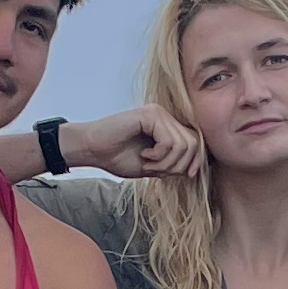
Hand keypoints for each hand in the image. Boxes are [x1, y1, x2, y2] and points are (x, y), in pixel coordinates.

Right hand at [74, 106, 202, 183]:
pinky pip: (169, 141)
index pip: (196, 141)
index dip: (196, 160)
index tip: (187, 175)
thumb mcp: (152, 166)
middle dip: (178, 165)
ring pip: (183, 144)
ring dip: (166, 163)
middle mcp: (165, 116)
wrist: (91, 149)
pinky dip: (158, 155)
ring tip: (148, 163)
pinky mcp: (150, 114)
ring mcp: (158, 113)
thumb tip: (193, 169)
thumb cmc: (117, 157)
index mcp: (166, 126)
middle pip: (193, 143)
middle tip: (157, 170)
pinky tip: (144, 155)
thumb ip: (172, 164)